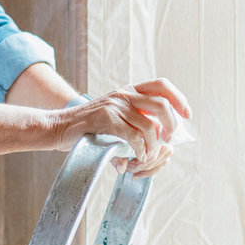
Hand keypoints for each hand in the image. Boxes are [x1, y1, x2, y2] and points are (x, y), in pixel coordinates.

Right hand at [57, 78, 191, 176]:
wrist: (58, 127)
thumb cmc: (88, 127)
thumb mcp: (114, 116)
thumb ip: (136, 122)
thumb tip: (164, 140)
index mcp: (127, 91)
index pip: (161, 85)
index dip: (179, 99)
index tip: (186, 115)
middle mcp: (123, 94)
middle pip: (162, 105)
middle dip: (171, 126)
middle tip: (166, 140)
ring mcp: (114, 106)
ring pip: (149, 125)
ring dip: (153, 146)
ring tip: (147, 156)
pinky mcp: (106, 119)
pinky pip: (134, 136)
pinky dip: (140, 151)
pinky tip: (136, 158)